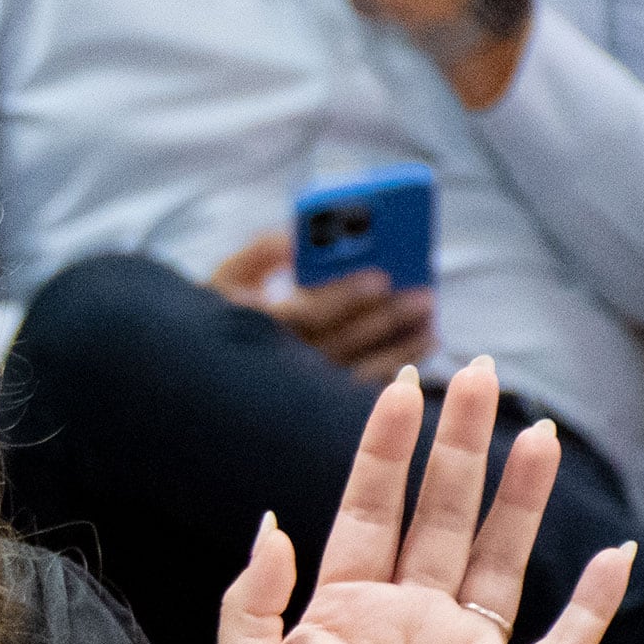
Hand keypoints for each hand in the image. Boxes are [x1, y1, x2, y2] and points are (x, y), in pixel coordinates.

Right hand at [210, 231, 436, 372]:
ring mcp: (298, 393)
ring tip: (431, 322)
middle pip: (340, 344)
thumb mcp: (226, 281)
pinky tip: (423, 347)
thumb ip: (261, 253)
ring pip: (357, 372)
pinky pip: (362, 392)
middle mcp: (276, 366)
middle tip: (425, 297)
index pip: (305, 315)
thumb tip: (299, 236)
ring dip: (398, 348)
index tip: (381, 278)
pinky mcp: (318, 407)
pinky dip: (396, 369)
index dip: (344, 297)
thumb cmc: (222, 319)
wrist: (211, 383)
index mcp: (253, 328)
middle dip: (384, 320)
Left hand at [214, 359, 631, 643]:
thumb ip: (251, 602)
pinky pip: (566, 643)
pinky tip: (617, 554)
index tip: (405, 385)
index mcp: (343, 613)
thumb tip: (273, 523)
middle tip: (484, 373)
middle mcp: (409, 625)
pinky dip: (596, 603)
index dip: (386, 448)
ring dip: (522, 496)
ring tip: (539, 430)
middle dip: (463, 445)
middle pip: (443, 515)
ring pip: (503, 557)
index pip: (368, 510)